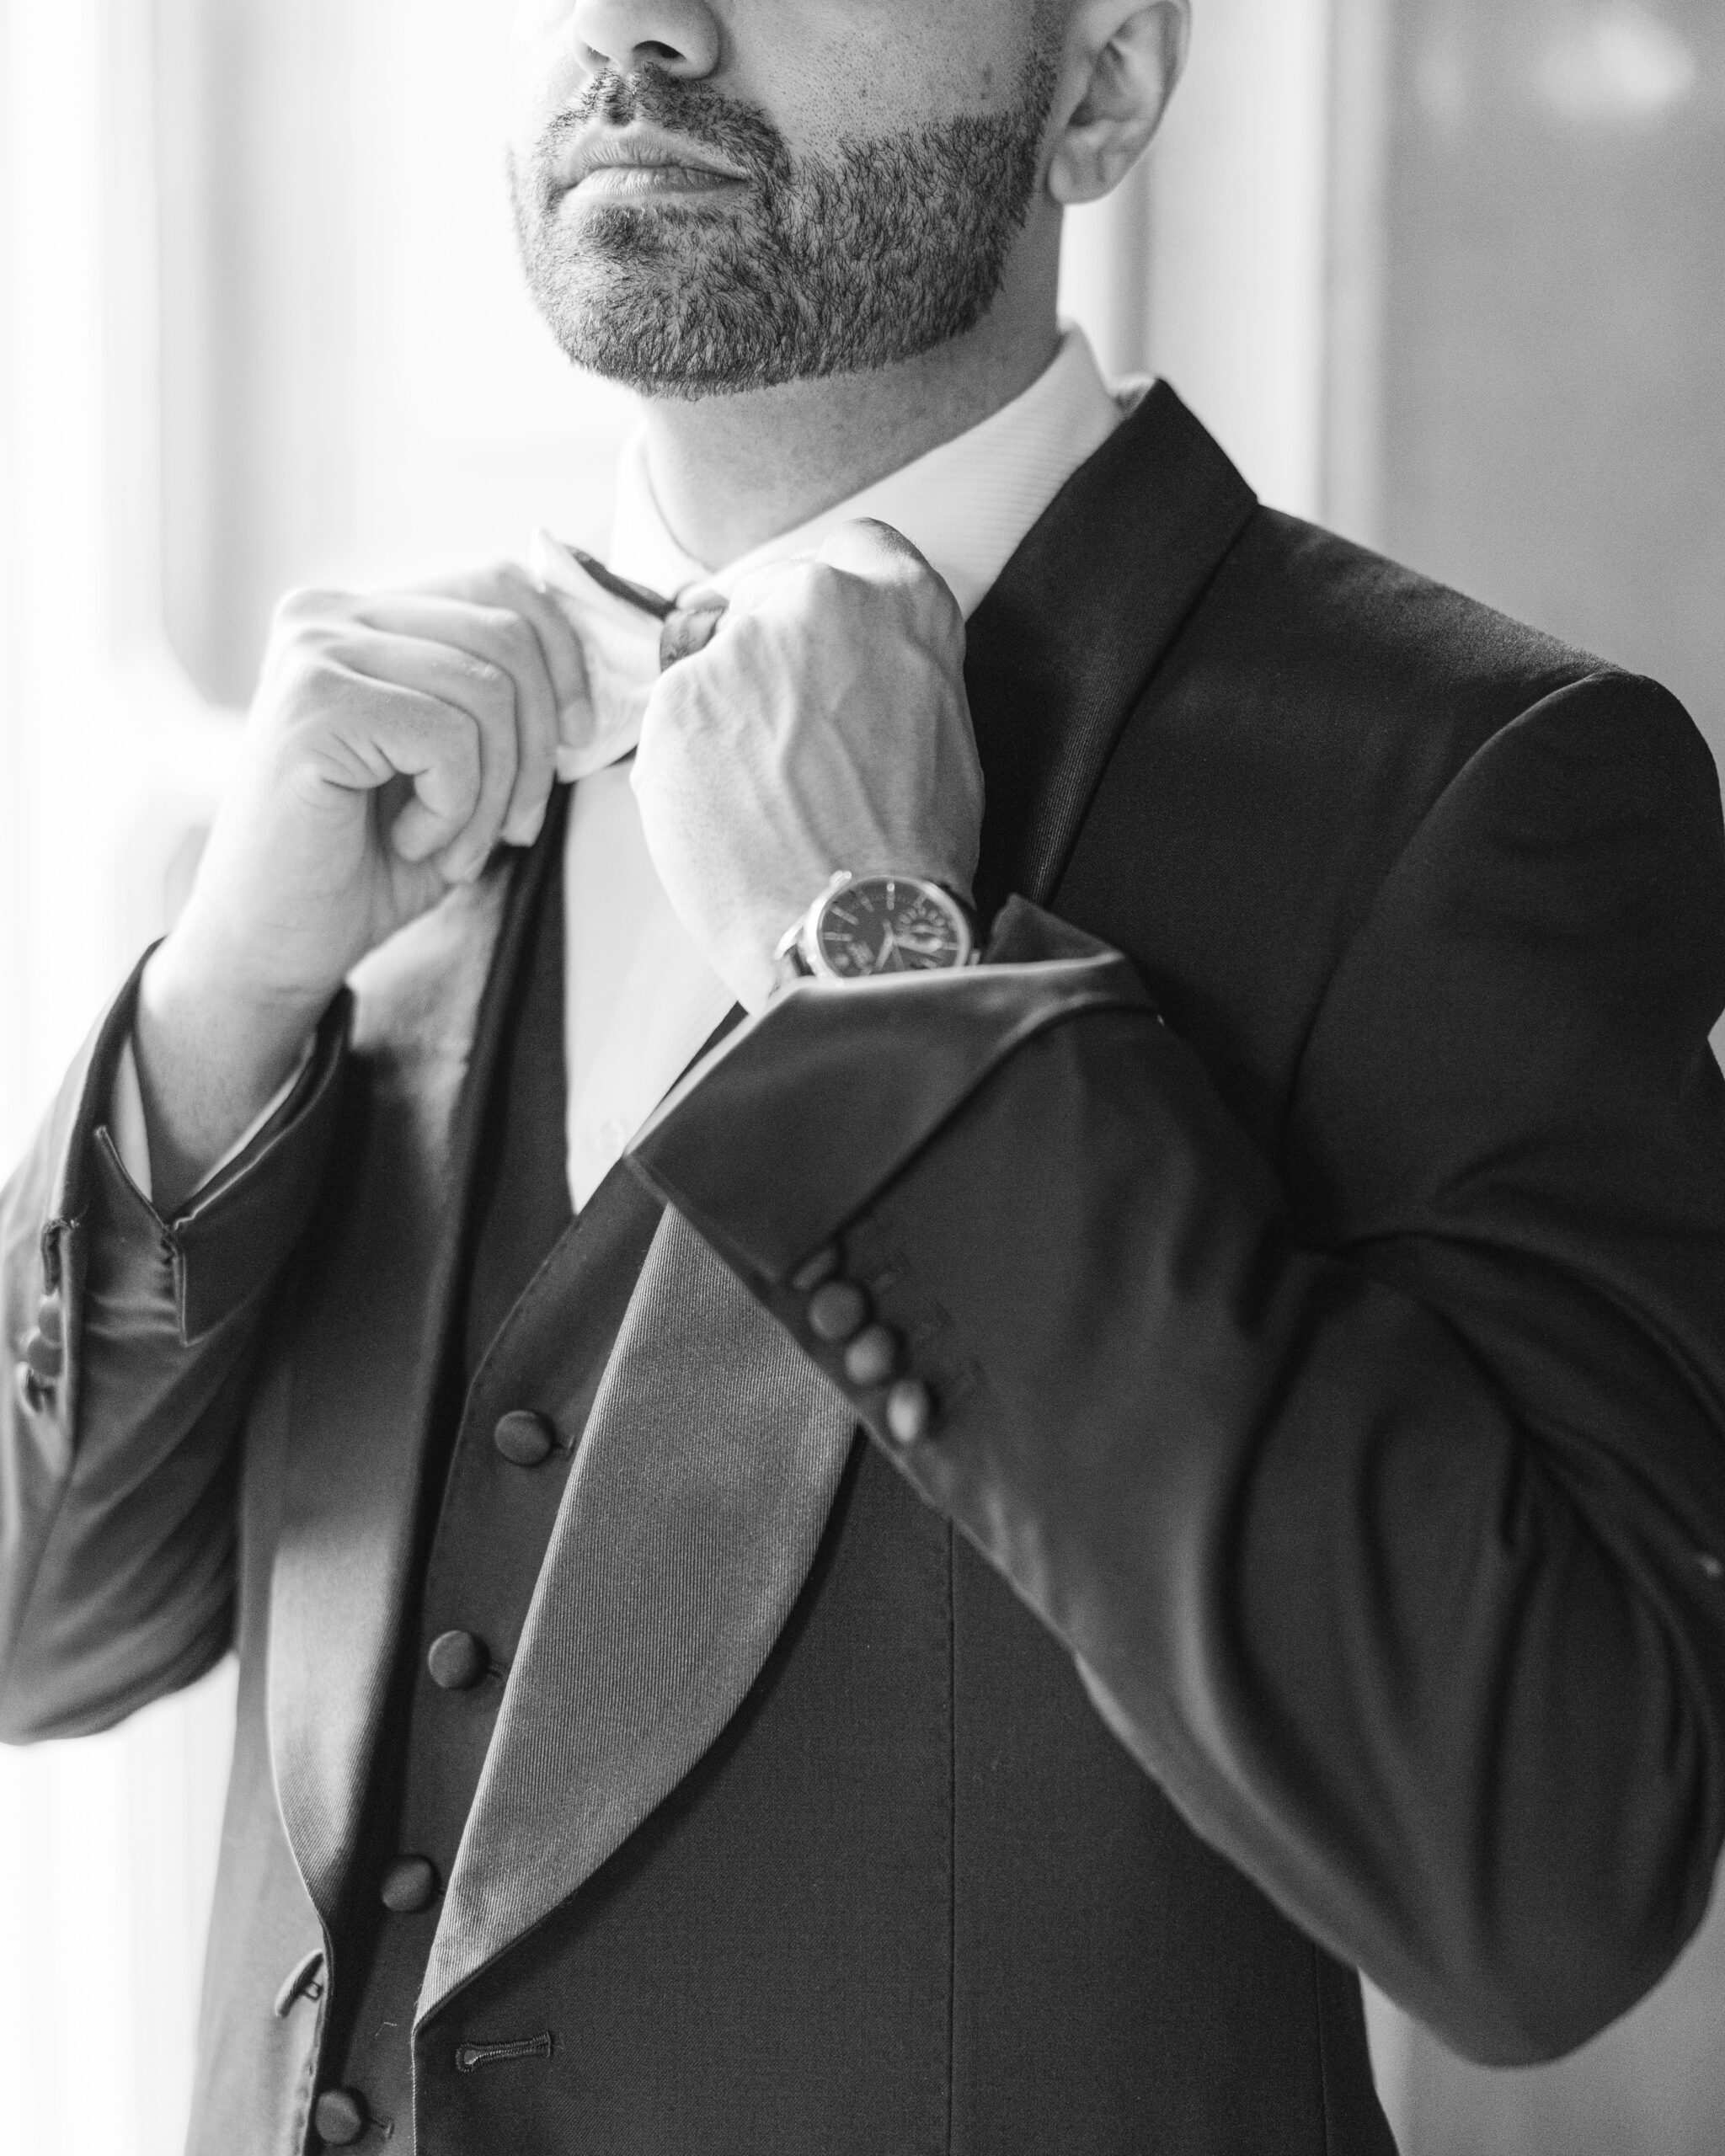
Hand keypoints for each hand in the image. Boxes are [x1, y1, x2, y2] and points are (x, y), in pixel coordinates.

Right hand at [136, 564, 585, 1202]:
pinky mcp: (312, 703)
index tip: (575, 742)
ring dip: (493, 793)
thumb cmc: (370, 864)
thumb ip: (506, 703)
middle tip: (513, 828)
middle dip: (537, 746)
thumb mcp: (459, 768)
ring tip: (450, 846)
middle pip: (507, 634)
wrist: (274, 947)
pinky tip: (410, 843)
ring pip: (487, 690)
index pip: (503, 586)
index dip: (565, 660)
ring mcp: (313, 651)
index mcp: (363, 615)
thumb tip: (605, 669)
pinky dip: (454, 809)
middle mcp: (328, 614)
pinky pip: (448, 737)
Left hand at [631, 520, 983, 1010]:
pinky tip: (728, 816)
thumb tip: (855, 667)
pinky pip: (671, 721)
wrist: (857, 928)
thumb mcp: (942, 729)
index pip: (853, 552)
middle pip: (768, 600)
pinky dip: (687, 762)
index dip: (829, 603)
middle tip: (785, 745)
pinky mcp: (674, 702)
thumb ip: (895, 666)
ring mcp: (739, 649)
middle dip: (767, 662)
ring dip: (724, 716)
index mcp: (900, 603)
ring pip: (711, 662)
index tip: (817, 642)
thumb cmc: (910, 853)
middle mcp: (818, 603)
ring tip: (762, 800)